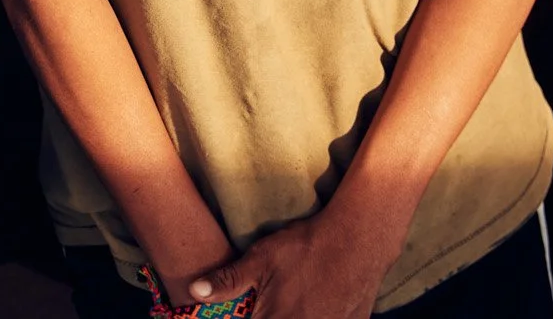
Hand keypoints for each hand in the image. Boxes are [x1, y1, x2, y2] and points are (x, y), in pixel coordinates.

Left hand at [186, 206, 399, 318]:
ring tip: (290, 303)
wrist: (358, 240)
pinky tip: (315, 304)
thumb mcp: (262, 258)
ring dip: (292, 316)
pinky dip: (316, 317)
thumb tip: (194, 291)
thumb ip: (228, 280)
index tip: (246, 312)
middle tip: (269, 303)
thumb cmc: (306, 246)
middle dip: (264, 316)